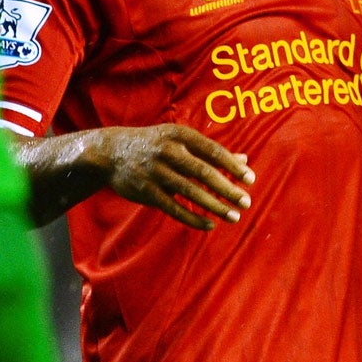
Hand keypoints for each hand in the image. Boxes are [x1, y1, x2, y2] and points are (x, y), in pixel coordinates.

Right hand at [96, 124, 254, 229]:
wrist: (111, 153)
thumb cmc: (156, 145)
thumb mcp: (181, 141)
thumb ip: (211, 152)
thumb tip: (245, 160)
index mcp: (180, 135)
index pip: (213, 151)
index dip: (233, 166)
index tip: (251, 180)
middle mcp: (168, 152)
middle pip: (203, 172)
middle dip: (227, 189)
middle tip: (246, 202)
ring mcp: (156, 172)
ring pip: (190, 192)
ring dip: (214, 206)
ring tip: (233, 216)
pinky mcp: (146, 192)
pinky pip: (174, 208)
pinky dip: (193, 218)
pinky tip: (210, 225)